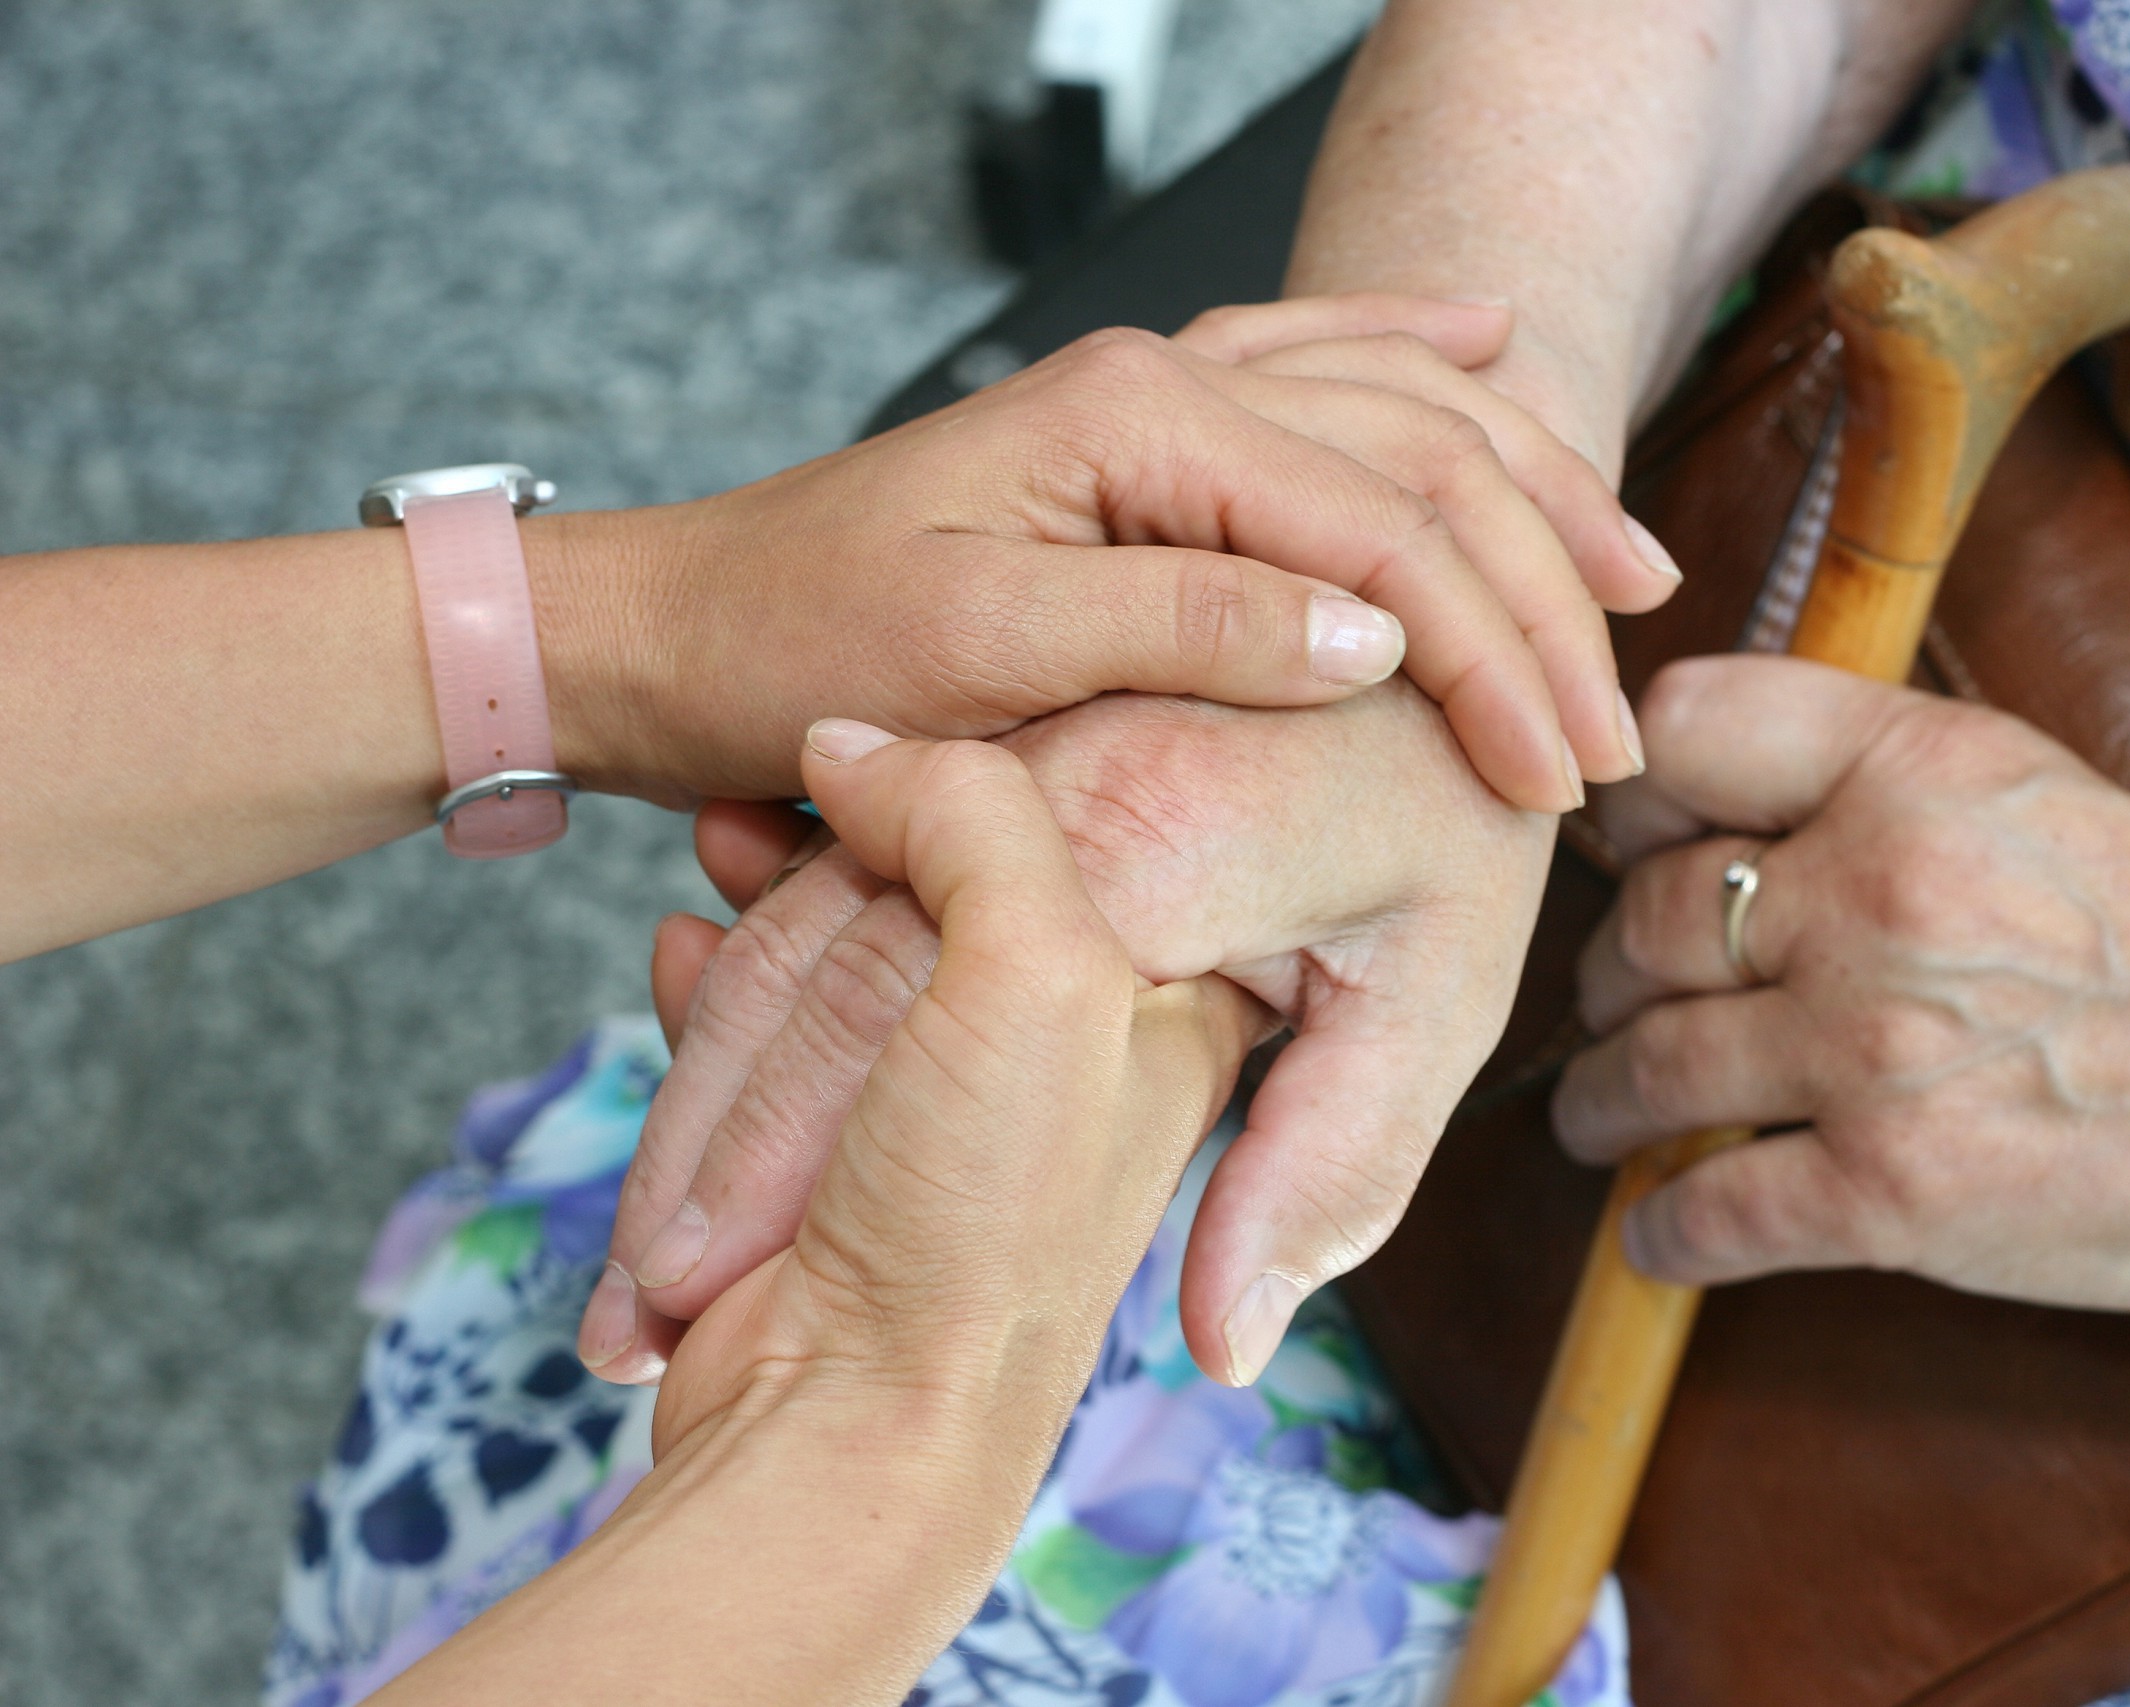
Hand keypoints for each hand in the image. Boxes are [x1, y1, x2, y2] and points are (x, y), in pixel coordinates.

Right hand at [388, 727, 1260, 1706]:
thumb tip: (857, 744)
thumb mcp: (1035, 979)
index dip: (943, 784)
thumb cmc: (978, 1230)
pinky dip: (716, 998)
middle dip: (834, 868)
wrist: (850, 1433)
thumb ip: (976, 823)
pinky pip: (780, 1029)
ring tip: (705, 884)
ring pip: (845, 950)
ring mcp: (961, 1094)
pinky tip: (678, 957)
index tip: (848, 759)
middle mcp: (1084, 1042)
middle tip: (749, 831)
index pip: (1065, 826)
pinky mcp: (850, 1143)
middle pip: (936, 887)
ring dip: (765, 927)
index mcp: (1174, 998)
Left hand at [553, 313, 1633, 815]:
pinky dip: (1416, 361)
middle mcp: (1168, 383)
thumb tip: (1376, 636)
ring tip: (1625, 570)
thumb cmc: (801, 649)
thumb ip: (1181, 625)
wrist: (682, 631)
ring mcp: (1160, 398)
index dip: (1486, 656)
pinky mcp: (1146, 438)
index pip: (1377, 526)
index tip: (1556, 778)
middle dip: (1537, 596)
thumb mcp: (981, 652)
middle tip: (1614, 724)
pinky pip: (1316, 373)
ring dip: (1523, 487)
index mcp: (1139, 422)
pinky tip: (1490, 345)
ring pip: (1399, 413)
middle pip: (1419, 462)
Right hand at [584, 681, 1549, 1388]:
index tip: (709, 1273)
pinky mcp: (993, 757)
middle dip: (726, 1135)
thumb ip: (1313, 1173)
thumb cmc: (1443, 856)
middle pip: (831, 958)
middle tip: (652, 1299)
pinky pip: (839, 855)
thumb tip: (1228, 1343)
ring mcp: (1014, 756)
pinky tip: (694, 1007)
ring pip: (812, 913)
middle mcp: (1061, 776)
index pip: (905, 987)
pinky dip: (751, 949)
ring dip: (715, 1065)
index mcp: (1151, 838)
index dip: (786, 1139)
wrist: (1444, 655)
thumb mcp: (1424, 1011)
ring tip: (656, 1236)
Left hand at [1553, 655, 2129, 1332]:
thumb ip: (1871, 784)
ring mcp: (1872, 1049)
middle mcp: (1874, 895)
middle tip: (1613, 1004)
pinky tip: (1660, 1232)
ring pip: (1645, 1067)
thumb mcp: (2031, 790)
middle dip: (1609, 974)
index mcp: (1913, 771)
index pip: (1680, 729)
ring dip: (1602, 1100)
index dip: (1626, 795)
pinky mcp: (1890, 1193)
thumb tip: (1715, 817)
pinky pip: (1704, 1213)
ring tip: (1599, 1115)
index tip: (1620, 844)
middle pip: (1645, 920)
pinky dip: (1661, 1231)